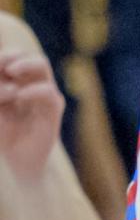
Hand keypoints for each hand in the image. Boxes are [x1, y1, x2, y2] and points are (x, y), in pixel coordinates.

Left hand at [0, 53, 64, 181]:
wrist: (17, 164)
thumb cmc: (3, 136)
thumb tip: (4, 85)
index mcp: (14, 82)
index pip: (11, 58)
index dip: (3, 57)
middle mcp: (30, 83)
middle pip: (26, 55)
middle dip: (11, 55)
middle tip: (3, 64)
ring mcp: (43, 94)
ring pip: (42, 65)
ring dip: (26, 63)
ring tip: (11, 70)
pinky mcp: (53, 109)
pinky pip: (48, 92)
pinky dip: (33, 90)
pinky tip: (19, 96)